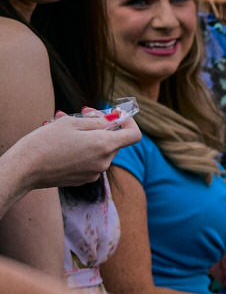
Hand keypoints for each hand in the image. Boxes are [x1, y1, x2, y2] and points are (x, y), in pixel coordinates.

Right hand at [3, 112, 139, 189]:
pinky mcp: (83, 180)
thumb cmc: (45, 142)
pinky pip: (90, 161)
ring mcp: (94, 173)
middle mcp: (104, 162)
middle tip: (82, 113)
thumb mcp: (71, 123)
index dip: (129, 121)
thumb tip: (114, 120)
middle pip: (114, 141)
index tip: (116, 113)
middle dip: (102, 126)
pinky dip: (82, 150)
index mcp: (104, 145)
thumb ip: (98, 121)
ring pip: (100, 150)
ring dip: (89, 136)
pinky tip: (62, 143)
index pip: (134, 135)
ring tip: (65, 124)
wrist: (24, 169)